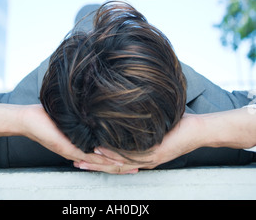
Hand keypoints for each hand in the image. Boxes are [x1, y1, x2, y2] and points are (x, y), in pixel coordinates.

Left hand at [22, 105, 135, 170]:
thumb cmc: (47, 118)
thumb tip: (96, 106)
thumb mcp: (70, 118)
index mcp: (80, 147)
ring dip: (117, 165)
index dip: (121, 159)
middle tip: (141, 166)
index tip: (137, 158)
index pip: (104, 157)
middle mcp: (79, 153)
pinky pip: (89, 156)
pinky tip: (115, 158)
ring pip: (100, 163)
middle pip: (105, 165)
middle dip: (124, 166)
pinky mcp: (69, 148)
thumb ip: (83, 117)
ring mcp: (75, 151)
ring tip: (134, 165)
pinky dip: (103, 159)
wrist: (27, 121)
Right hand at [75, 114, 200, 173]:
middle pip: (113, 166)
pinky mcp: (155, 152)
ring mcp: (149, 157)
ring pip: (119, 163)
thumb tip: (125, 108)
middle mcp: (144, 160)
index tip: (79, 157)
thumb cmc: (178, 125)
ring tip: (82, 157)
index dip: (96, 161)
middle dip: (92, 164)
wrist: (199, 131)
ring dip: (99, 161)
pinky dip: (114, 153)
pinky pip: (131, 154)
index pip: (115, 161)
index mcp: (142, 155)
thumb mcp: (156, 124)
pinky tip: (101, 149)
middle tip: (73, 161)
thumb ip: (140, 122)